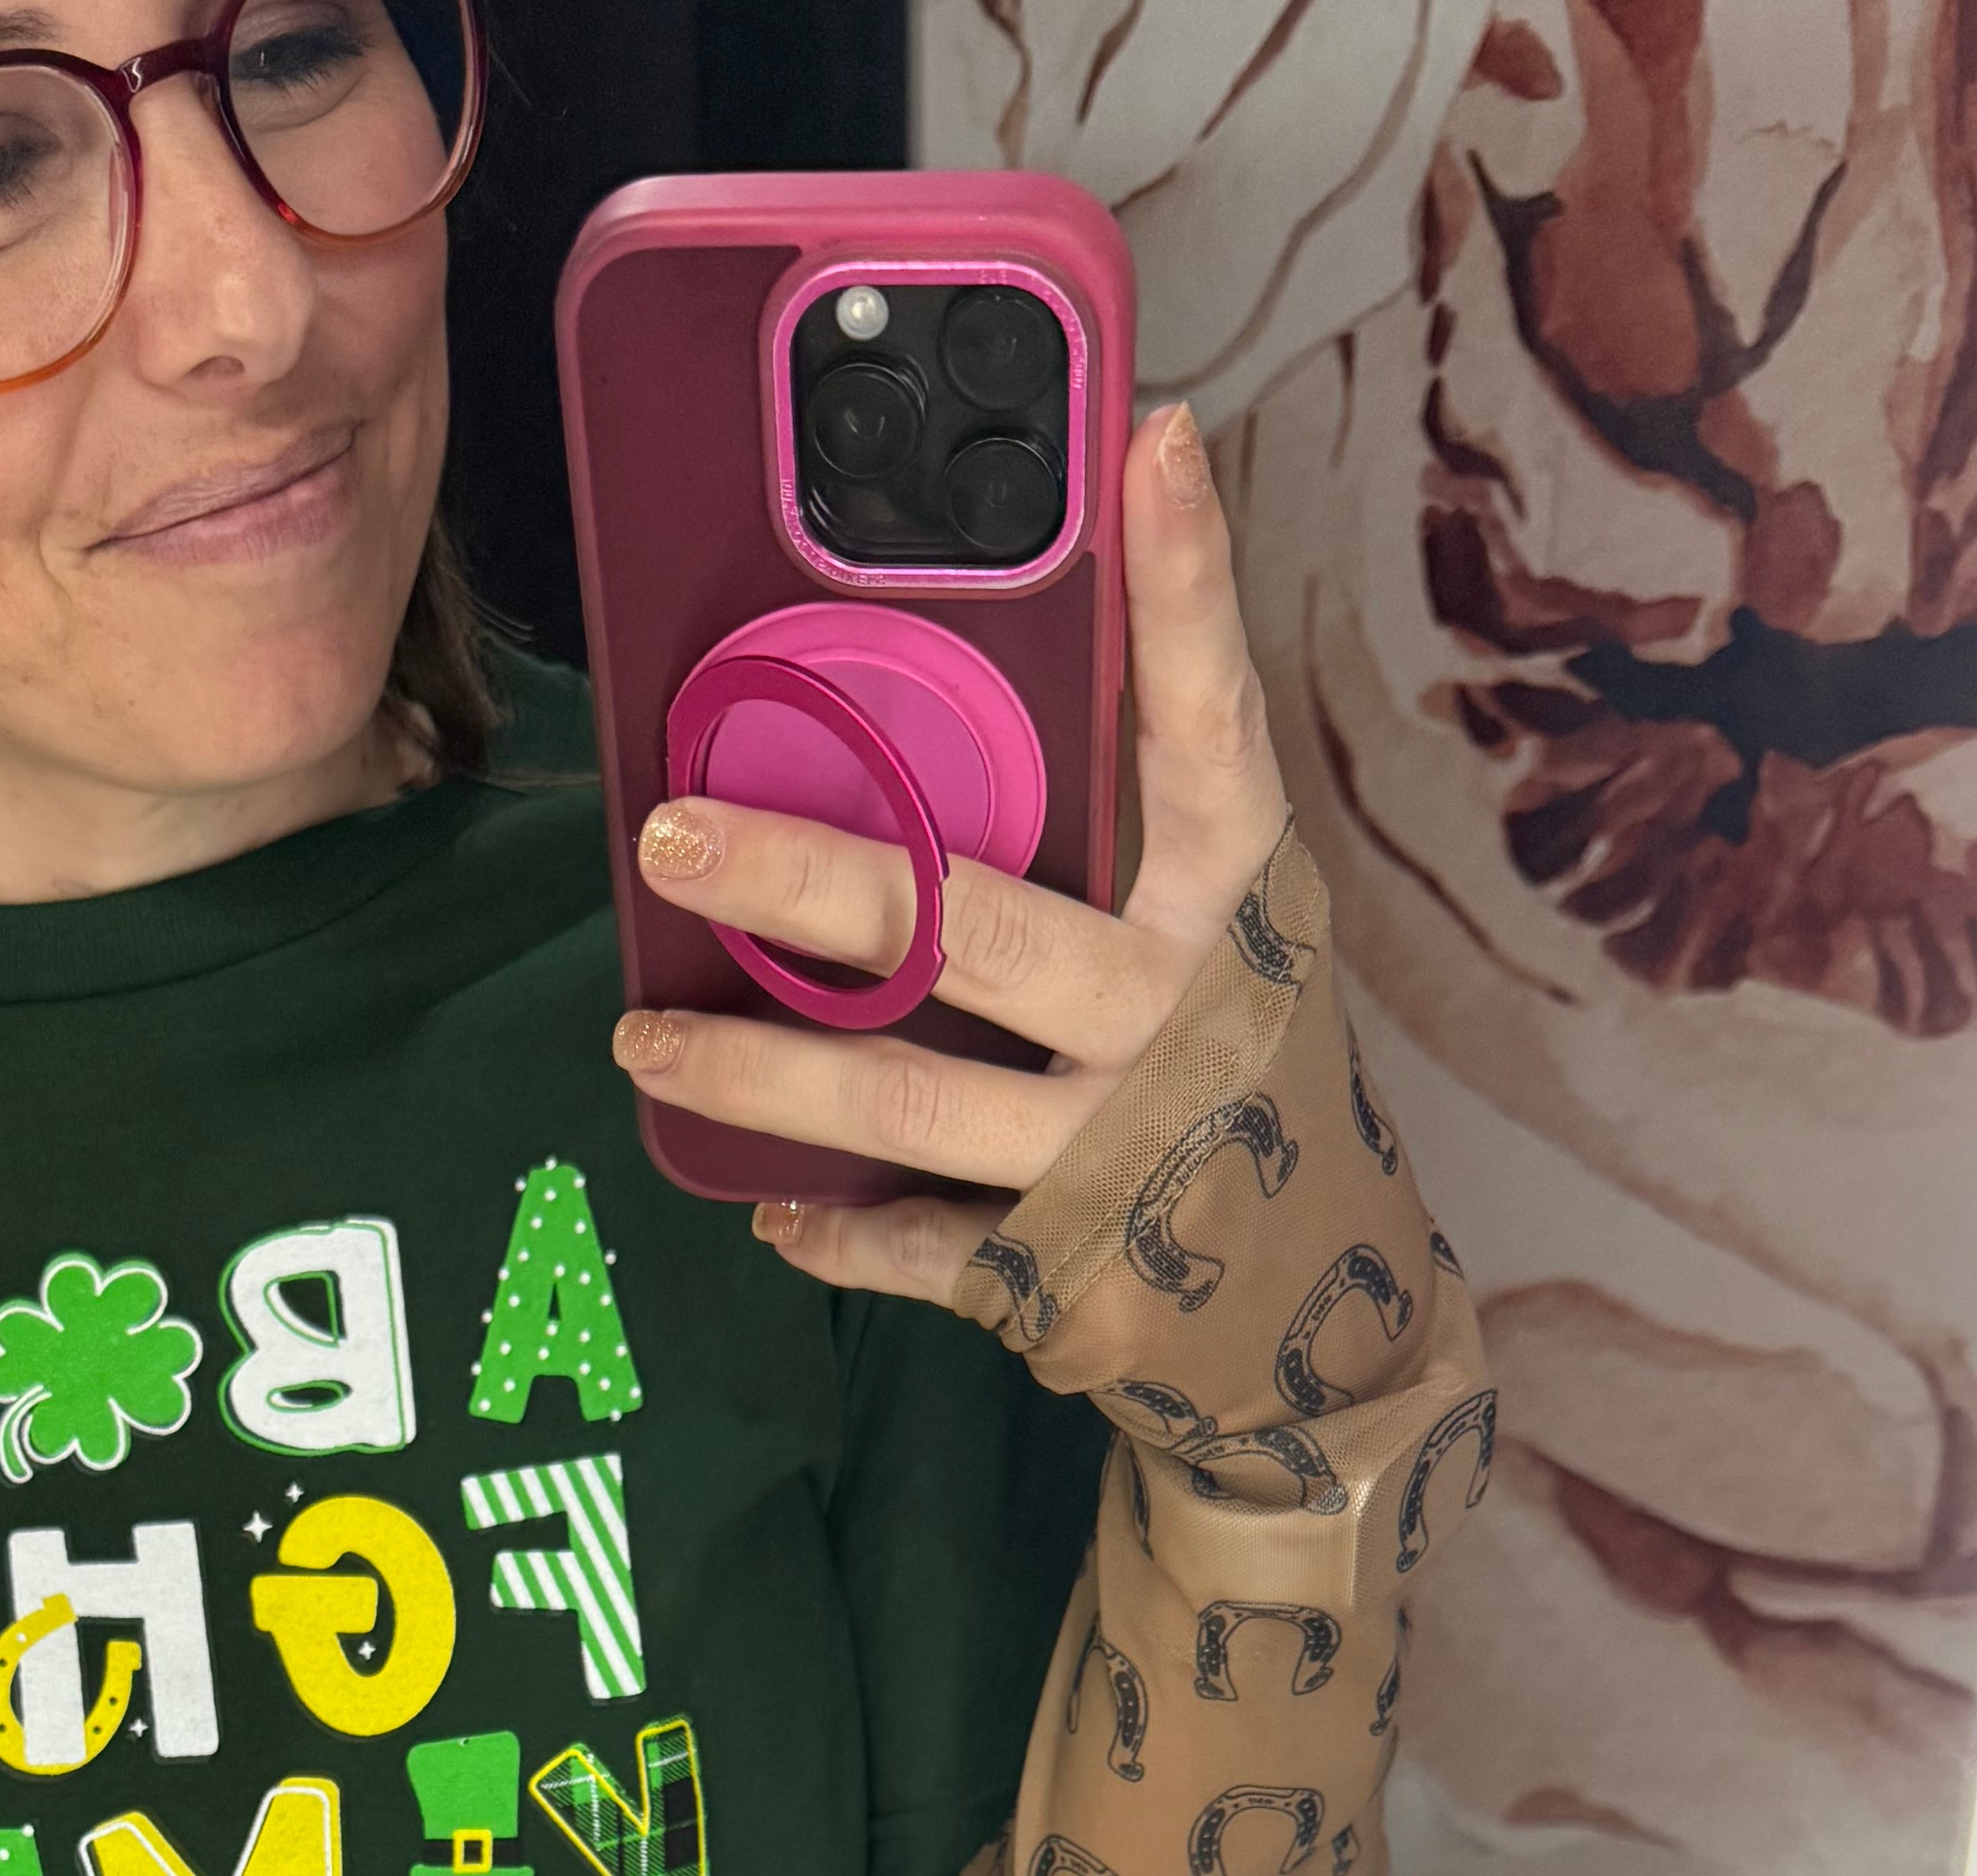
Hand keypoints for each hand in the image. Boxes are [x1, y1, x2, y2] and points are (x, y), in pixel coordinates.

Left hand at [611, 400, 1286, 1302]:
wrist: (1331, 1332)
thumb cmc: (1238, 1082)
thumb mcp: (1217, 942)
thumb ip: (1116, 837)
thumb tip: (950, 693)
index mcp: (1235, 903)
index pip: (1206, 724)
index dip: (1184, 589)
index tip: (1148, 442)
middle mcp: (1184, 1016)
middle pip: (976, 927)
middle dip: (810, 879)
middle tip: (673, 830)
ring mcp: (1126, 1153)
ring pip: (912, 1107)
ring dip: (761, 1074)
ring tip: (645, 1042)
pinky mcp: (1076, 1275)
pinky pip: (922, 1249)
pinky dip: (837, 1236)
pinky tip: (766, 1209)